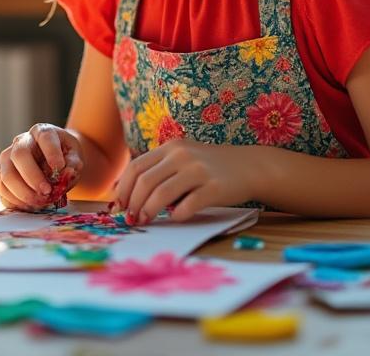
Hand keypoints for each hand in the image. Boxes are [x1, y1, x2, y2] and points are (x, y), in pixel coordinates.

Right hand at [0, 123, 82, 210]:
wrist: (53, 161)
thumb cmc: (64, 157)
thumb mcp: (75, 156)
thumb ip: (74, 163)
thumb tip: (67, 172)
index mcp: (41, 132)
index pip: (44, 137)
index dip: (51, 152)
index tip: (60, 167)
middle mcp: (21, 142)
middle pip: (19, 155)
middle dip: (32, 177)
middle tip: (47, 192)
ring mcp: (8, 158)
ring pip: (6, 175)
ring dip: (23, 193)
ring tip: (40, 202)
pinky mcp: (2, 175)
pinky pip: (2, 189)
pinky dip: (16, 201)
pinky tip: (30, 205)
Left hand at [113, 139, 255, 223]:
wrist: (250, 166)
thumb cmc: (210, 167)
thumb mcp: (182, 159)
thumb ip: (159, 170)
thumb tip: (125, 193)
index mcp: (170, 148)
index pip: (135, 167)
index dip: (123, 188)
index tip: (119, 205)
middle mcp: (182, 156)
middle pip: (145, 181)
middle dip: (133, 203)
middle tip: (132, 218)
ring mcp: (199, 170)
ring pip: (161, 193)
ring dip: (149, 211)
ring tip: (146, 221)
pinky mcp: (215, 188)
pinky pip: (188, 205)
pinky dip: (176, 215)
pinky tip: (175, 218)